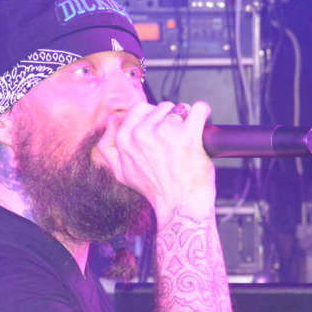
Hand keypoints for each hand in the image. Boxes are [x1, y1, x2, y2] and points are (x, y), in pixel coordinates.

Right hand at [96, 100, 216, 217]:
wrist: (180, 205)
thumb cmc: (155, 190)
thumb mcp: (121, 172)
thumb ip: (108, 146)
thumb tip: (111, 119)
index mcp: (125, 139)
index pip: (139, 108)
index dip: (153, 118)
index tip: (161, 130)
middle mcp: (142, 133)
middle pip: (160, 106)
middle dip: (170, 117)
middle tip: (176, 136)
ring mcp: (165, 132)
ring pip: (180, 108)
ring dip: (186, 118)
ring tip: (188, 137)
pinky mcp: (188, 135)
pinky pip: (199, 109)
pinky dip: (203, 113)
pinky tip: (202, 124)